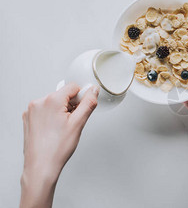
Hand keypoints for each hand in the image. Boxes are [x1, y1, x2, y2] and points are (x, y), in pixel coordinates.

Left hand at [21, 83, 98, 207]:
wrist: (41, 166)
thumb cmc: (56, 149)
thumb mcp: (79, 123)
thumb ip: (88, 103)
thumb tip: (93, 91)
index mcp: (51, 101)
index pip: (73, 87)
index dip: (82, 97)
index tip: (82, 109)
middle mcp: (38, 103)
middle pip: (63, 95)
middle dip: (71, 106)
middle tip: (72, 122)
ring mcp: (31, 111)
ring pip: (54, 103)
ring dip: (62, 111)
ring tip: (62, 128)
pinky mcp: (28, 119)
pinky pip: (45, 111)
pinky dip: (52, 117)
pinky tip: (54, 130)